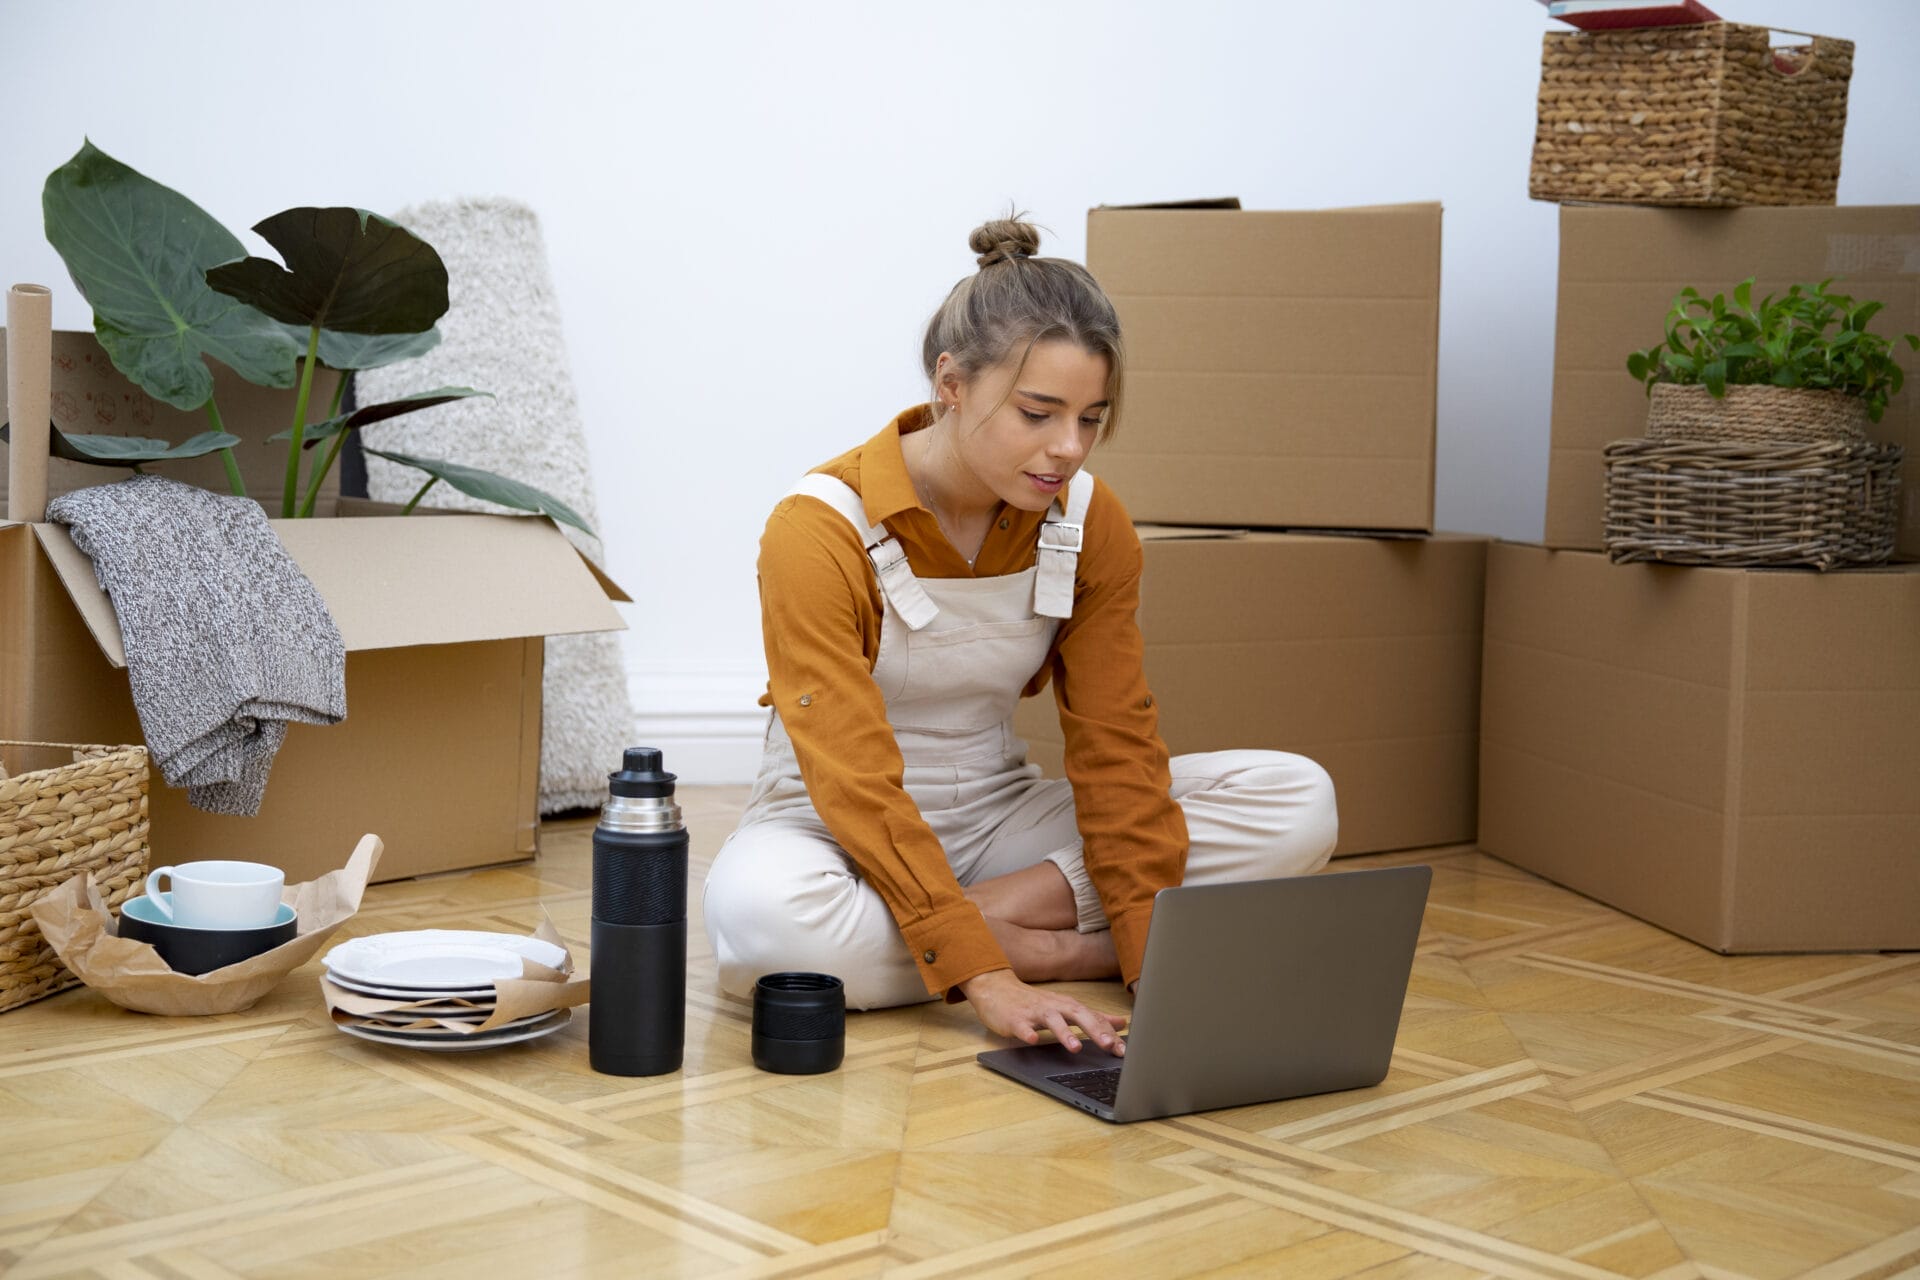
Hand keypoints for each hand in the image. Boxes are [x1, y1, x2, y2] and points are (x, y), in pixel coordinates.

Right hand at [958, 968, 1127, 1054]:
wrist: (996, 990)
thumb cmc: (1034, 1003)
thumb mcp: (1066, 1007)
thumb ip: (1094, 1017)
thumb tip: (1121, 1023)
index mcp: (1068, 1006)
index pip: (1093, 1019)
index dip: (1109, 1033)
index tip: (1124, 1049)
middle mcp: (1054, 1007)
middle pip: (1077, 1015)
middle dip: (1094, 1029)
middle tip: (1109, 1045)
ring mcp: (1034, 1013)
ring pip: (1051, 1020)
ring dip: (1064, 1033)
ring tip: (1076, 1047)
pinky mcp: (1015, 1020)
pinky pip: (1022, 1027)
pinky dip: (1028, 1033)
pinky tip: (1033, 1041)